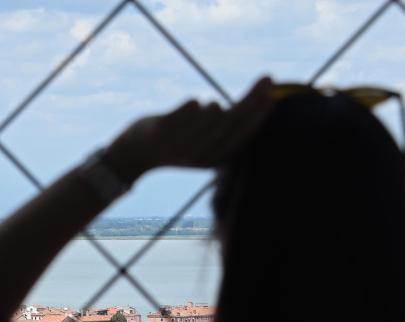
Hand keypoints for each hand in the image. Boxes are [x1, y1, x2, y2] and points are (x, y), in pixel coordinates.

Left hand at [105, 76, 274, 180]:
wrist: (133, 156)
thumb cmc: (174, 143)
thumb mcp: (204, 140)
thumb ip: (226, 125)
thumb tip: (257, 100)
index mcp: (213, 159)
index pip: (244, 135)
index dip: (259, 113)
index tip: (272, 92)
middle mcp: (200, 154)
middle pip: (232, 123)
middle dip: (251, 100)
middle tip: (267, 79)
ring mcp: (180, 144)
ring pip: (210, 115)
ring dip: (210, 109)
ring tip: (205, 109)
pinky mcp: (162, 131)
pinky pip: (186, 111)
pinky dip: (190, 107)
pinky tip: (193, 105)